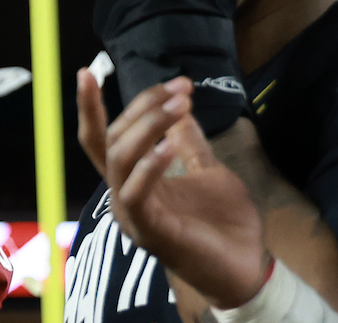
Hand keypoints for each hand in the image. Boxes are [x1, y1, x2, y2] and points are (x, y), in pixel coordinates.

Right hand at [77, 72, 270, 308]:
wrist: (248, 267)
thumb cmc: (226, 224)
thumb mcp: (209, 171)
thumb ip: (190, 143)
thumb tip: (181, 107)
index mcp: (133, 180)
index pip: (101, 137)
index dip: (89, 105)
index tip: (91, 69)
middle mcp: (124, 194)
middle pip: (112, 139)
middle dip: (141, 106)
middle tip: (180, 88)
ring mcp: (133, 214)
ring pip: (119, 158)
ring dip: (148, 126)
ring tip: (180, 106)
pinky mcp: (148, 230)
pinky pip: (134, 192)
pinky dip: (149, 165)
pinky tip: (170, 144)